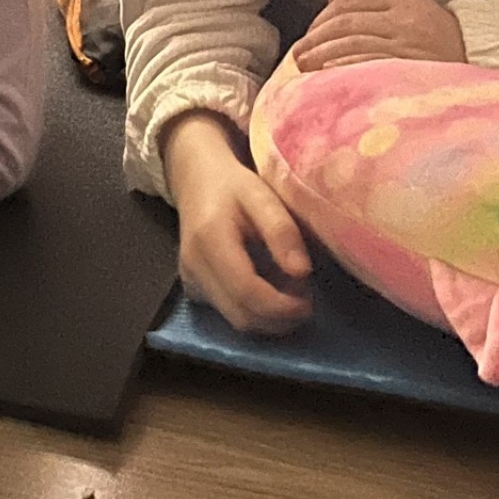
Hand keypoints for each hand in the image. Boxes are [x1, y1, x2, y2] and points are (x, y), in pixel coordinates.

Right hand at [163, 112, 312, 333]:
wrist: (197, 178)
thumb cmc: (234, 185)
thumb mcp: (261, 195)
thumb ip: (281, 231)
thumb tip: (302, 272)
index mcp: (209, 239)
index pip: (246, 291)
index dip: (282, 306)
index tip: (310, 302)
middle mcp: (193, 266)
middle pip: (241, 315)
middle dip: (279, 317)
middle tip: (305, 298)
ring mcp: (189, 280)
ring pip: (235, 320)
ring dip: (269, 318)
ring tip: (290, 294)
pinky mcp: (192, 288)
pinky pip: (228, 314)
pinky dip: (254, 312)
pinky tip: (268, 291)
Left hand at [294, 0, 467, 72]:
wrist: (484, 56)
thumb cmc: (442, 35)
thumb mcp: (412, 8)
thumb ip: (373, 4)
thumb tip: (332, 2)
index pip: (352, 2)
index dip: (324, 17)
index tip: (310, 32)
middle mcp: (404, 19)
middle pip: (347, 23)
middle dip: (316, 37)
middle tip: (298, 52)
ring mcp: (409, 44)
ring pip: (354, 44)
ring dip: (323, 54)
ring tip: (304, 65)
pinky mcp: (413, 68)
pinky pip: (371, 65)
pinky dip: (346, 68)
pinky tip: (329, 74)